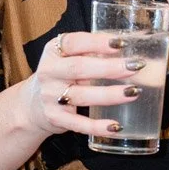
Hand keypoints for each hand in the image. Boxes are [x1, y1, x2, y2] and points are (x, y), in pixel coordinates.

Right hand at [22, 30, 144, 138]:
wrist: (33, 105)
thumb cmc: (62, 76)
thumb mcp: (69, 57)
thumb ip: (93, 51)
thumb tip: (134, 46)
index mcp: (53, 51)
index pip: (75, 43)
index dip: (98, 43)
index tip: (121, 43)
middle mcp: (49, 72)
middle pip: (79, 68)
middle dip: (109, 67)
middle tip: (135, 66)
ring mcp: (50, 97)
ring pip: (82, 96)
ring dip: (110, 94)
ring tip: (134, 92)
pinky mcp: (55, 118)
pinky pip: (78, 124)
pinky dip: (97, 127)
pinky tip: (116, 126)